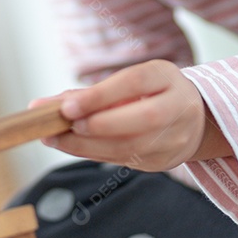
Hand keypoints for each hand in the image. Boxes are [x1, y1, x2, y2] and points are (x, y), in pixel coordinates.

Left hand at [38, 59, 218, 170]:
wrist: (194, 119)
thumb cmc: (150, 93)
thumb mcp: (129, 81)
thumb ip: (91, 92)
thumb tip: (43, 105)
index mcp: (167, 77)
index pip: (135, 83)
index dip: (100, 96)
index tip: (67, 106)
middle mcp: (178, 106)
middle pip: (143, 118)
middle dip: (99, 124)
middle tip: (64, 125)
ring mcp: (176, 137)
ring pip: (134, 145)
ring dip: (89, 145)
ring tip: (57, 138)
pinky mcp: (164, 160)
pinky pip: (127, 159)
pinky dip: (95, 154)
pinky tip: (72, 146)